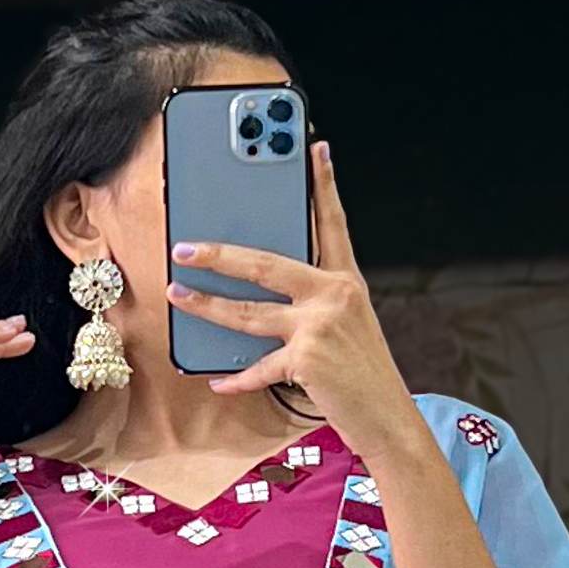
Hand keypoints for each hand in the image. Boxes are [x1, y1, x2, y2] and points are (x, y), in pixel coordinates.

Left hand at [166, 145, 423, 455]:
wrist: (388, 419)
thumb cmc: (364, 376)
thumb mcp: (348, 328)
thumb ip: (313, 306)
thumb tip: (262, 299)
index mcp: (346, 281)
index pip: (332, 223)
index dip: (323, 185)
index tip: (315, 149)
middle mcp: (333, 295)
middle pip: (265, 264)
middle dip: (220, 254)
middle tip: (185, 246)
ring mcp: (318, 326)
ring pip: (249, 312)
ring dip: (208, 305)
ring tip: (180, 295)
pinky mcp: (305, 360)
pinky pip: (258, 368)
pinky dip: (236, 378)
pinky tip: (217, 380)